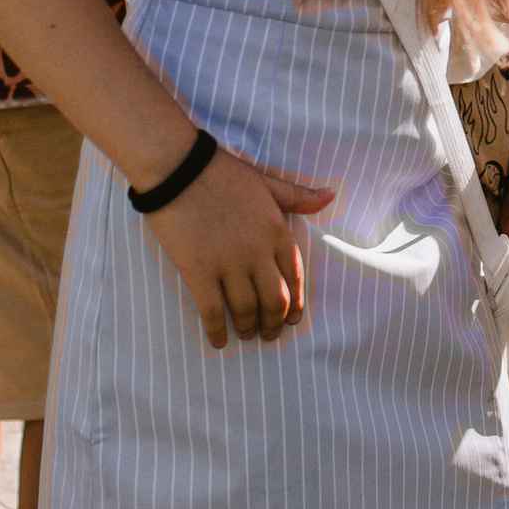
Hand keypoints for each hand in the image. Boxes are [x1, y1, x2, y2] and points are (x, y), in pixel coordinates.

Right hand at [145, 149, 336, 349]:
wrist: (178, 167)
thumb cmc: (220, 172)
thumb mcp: (266, 182)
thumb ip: (297, 196)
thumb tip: (330, 195)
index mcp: (276, 231)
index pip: (294, 276)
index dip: (295, 302)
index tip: (293, 317)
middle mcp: (258, 252)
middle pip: (274, 300)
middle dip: (275, 322)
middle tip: (270, 334)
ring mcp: (229, 264)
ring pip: (246, 309)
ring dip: (249, 328)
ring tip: (247, 336)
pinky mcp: (198, 271)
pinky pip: (212, 310)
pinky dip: (217, 330)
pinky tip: (219, 341)